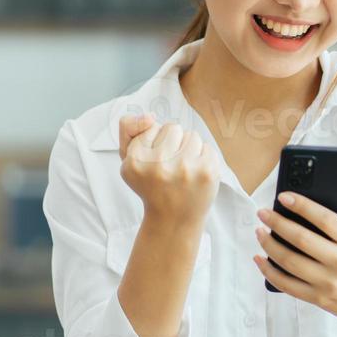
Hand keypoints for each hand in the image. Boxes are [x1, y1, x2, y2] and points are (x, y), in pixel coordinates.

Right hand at [118, 113, 219, 227]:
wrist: (173, 220)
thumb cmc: (151, 186)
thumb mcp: (128, 160)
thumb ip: (128, 129)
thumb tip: (149, 116)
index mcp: (135, 161)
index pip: (151, 126)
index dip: (154, 142)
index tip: (153, 162)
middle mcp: (159, 165)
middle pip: (173, 127)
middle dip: (173, 142)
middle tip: (170, 166)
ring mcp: (185, 169)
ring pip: (192, 135)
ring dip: (189, 150)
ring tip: (183, 170)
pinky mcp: (207, 172)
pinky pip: (207, 147)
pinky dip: (203, 158)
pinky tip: (195, 175)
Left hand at [253, 191, 336, 330]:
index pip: (325, 219)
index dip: (302, 206)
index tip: (285, 197)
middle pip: (301, 239)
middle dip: (277, 222)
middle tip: (263, 212)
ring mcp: (327, 282)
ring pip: (289, 261)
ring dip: (269, 244)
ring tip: (260, 231)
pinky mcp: (317, 298)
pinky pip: (287, 284)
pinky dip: (269, 271)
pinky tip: (260, 259)